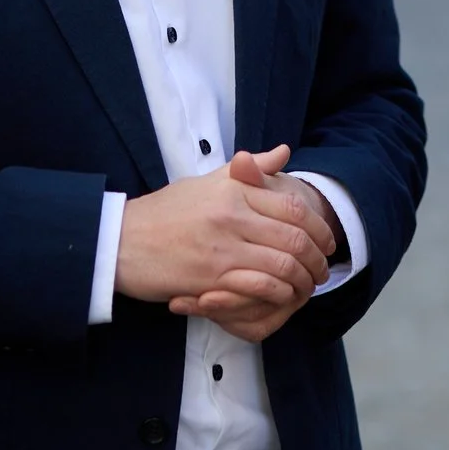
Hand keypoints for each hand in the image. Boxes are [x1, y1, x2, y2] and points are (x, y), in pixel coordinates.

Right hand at [116, 143, 334, 310]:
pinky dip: (280, 293)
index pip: (293, 207)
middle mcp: (233, 215)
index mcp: (234, 190)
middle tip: (324, 270)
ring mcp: (223, 247)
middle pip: (296, 236)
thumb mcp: (207, 182)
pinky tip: (284, 297)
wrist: (120, 240)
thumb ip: (250, 171)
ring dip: (304, 280)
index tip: (327, 242)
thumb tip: (284, 151)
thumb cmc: (164, 212)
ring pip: (284, 263)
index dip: (319, 227)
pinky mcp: (212, 277)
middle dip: (318, 258)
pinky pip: (261, 285)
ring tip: (308, 287)